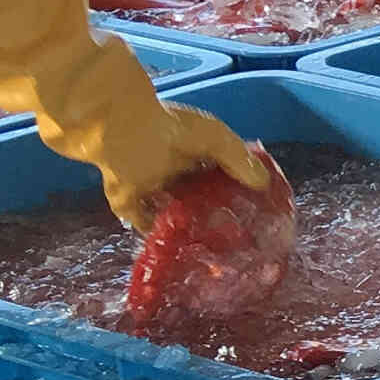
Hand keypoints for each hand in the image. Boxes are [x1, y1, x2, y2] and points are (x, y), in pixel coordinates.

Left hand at [123, 147, 295, 334]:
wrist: (117, 130)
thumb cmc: (169, 127)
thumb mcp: (216, 137)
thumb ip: (238, 160)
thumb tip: (262, 185)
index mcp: (195, 152)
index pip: (220, 175)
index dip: (237, 192)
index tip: (255, 211)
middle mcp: (175, 171)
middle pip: (199, 197)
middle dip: (216, 214)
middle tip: (239, 237)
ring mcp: (152, 187)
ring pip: (175, 214)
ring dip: (190, 228)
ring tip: (214, 250)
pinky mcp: (129, 203)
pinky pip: (146, 225)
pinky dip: (159, 238)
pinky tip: (181, 252)